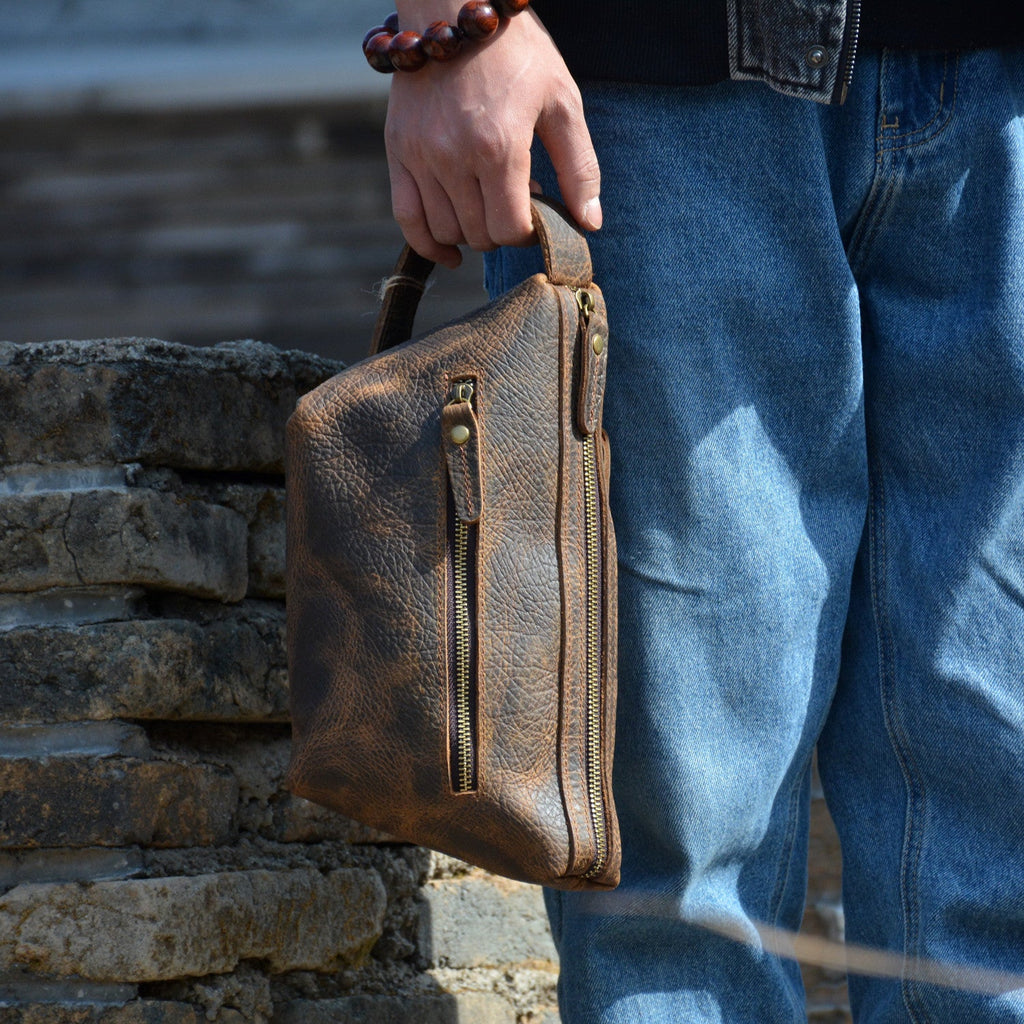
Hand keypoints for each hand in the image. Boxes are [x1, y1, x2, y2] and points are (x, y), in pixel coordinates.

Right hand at [384, 5, 600, 267]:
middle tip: (514, 204)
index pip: (509, 229)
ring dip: (471, 232)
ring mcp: (421, 156)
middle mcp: (454, 157)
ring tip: (487, 206)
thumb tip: (590, 225)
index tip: (536, 215)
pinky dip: (427, 243)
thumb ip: (580, 168)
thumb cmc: (518, 53)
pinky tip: (450, 253)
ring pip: (446, 230)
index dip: (527, 232)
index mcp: (499, 148)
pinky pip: (406, 217)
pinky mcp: (398, 150)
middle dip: (502, 229)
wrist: (456, 5)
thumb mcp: (562, 103)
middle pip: (479, 234)